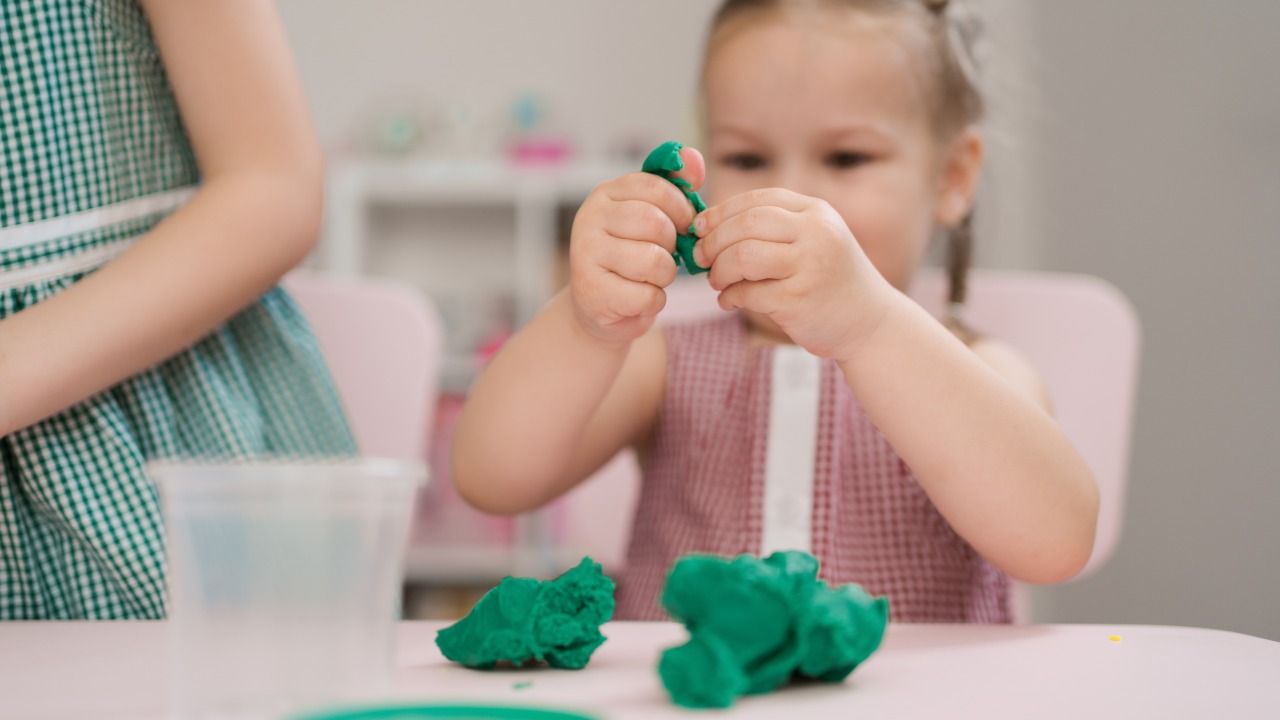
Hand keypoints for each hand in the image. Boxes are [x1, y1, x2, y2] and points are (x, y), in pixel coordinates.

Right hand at [568, 147, 705, 346]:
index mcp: (606, 193)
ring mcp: (585, 254)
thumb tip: (694, 156)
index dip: (681, 209)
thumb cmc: (632, 255)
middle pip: (655, 223)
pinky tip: (639, 298)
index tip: (681, 226)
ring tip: (652, 277)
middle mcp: (589, 217)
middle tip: (664, 255)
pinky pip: (646, 295)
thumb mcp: (652, 215)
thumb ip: (675, 187)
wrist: (598, 305)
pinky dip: (653, 301)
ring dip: (665, 276)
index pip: (656, 187)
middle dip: (672, 245)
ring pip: (654, 261)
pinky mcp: (591, 291)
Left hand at [694, 188, 894, 360]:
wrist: (870, 323)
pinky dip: (730, 297)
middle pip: (746, 224)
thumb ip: (772, 228)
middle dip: (713, 241)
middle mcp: (816, 233)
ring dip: (719, 270)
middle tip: (701, 258)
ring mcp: (809, 266)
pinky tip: (730, 301)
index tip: (699, 227)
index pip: (757, 200)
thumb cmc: (829, 280)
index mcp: (816, 212)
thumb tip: (706, 227)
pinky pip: (748, 292)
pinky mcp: (798, 300)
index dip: (720, 212)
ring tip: (717, 281)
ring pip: (743, 256)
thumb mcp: (812, 240)